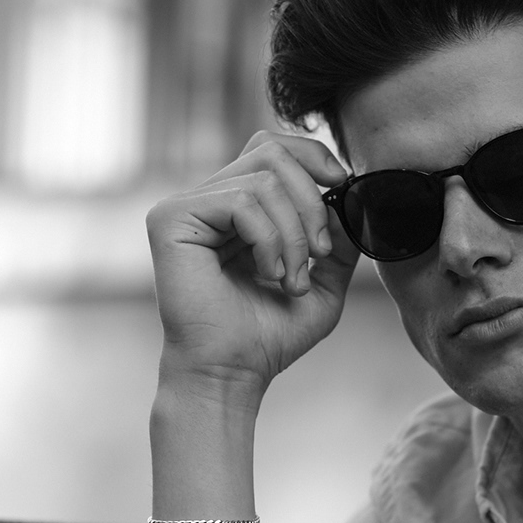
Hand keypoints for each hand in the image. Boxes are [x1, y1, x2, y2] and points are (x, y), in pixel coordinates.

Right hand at [146, 132, 358, 400]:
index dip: (312, 156)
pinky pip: (241, 201)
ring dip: (293, 233)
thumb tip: (351, 196)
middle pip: (271, 152)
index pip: (273, 148)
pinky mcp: (170, 219)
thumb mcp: (325, 283)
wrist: (232, 373)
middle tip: (318, 255)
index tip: (341, 189)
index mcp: (237, 207)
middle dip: (311, 201)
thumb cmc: (269, 336)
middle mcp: (208, 199)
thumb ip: (339, 237)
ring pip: (263, 179)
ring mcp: (186, 207)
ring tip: (291, 280)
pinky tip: (266, 275)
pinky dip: (269, 240)